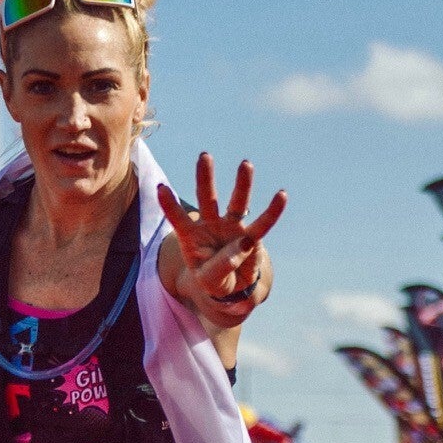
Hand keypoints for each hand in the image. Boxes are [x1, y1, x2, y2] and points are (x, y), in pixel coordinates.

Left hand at [157, 154, 285, 313]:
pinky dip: (272, 211)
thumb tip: (243, 243)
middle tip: (205, 156)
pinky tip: (281, 195)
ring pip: (237, 203)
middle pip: (207, 198)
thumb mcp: (209, 280)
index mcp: (191, 235)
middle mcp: (211, 225)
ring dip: (242, 184)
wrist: (231, 286)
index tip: (161, 188)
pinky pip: (263, 224)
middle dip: (205, 178)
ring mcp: (232, 228)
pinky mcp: (251, 237)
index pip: (178, 218)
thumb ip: (220, 266)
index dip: (170, 205)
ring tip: (246, 164)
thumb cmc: (213, 279)